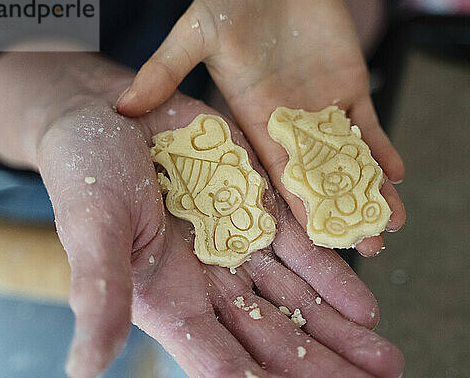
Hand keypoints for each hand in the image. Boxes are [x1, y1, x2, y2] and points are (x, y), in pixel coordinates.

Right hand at [39, 91, 402, 377]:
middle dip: (323, 370)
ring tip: (385, 364)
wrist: (111, 116)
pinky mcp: (259, 209)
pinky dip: (336, 279)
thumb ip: (100, 293)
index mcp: (169, 299)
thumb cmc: (86, 171)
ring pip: (299, 302)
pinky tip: (368, 308)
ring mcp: (239, 247)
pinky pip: (304, 251)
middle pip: (274, 340)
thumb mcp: (91, 228)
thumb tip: (84, 370)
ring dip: (342, 334)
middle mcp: (210, 284)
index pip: (221, 360)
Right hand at [116, 0, 405, 255]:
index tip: (312, 242)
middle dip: (337, 211)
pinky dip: (381, 149)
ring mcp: (320, 109)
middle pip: (314, 177)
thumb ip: (165, 69)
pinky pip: (368, 126)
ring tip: (392, 224)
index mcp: (250, 120)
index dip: (293, 206)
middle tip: (364, 249)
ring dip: (369, 188)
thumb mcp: (195, 32)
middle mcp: (286, 124)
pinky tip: (396, 174)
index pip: (272, 172)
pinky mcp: (348, 89)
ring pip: (347, 159)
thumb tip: (120, 106)